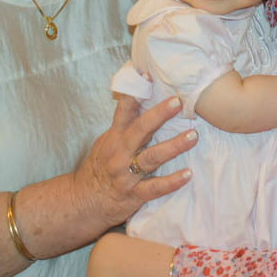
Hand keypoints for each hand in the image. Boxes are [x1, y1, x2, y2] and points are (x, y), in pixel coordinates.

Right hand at [71, 95, 196, 228]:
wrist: (83, 202)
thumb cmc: (102, 166)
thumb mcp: (108, 142)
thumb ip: (126, 124)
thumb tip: (146, 97)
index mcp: (115, 137)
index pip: (124, 111)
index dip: (134, 92)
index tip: (147, 75)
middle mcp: (120, 153)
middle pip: (140, 130)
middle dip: (159, 115)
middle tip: (178, 101)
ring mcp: (126, 175)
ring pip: (151, 157)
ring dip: (174, 146)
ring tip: (193, 136)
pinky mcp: (133, 195)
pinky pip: (155, 188)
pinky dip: (172, 182)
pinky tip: (188, 174)